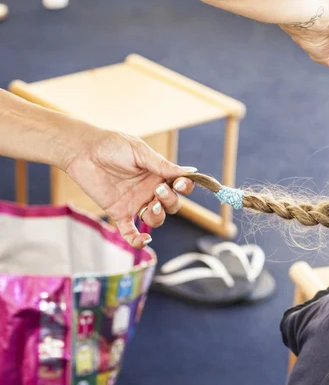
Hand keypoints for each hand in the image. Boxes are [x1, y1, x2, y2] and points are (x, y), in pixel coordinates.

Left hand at [64, 130, 195, 248]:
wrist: (82, 151)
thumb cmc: (112, 145)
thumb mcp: (140, 152)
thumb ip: (162, 165)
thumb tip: (190, 172)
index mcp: (158, 174)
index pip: (180, 186)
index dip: (184, 187)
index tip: (179, 183)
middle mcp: (150, 190)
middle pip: (171, 205)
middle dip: (170, 200)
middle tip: (158, 190)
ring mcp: (135, 203)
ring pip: (156, 218)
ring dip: (158, 216)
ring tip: (151, 206)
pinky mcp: (119, 212)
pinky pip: (130, 232)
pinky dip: (138, 240)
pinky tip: (144, 240)